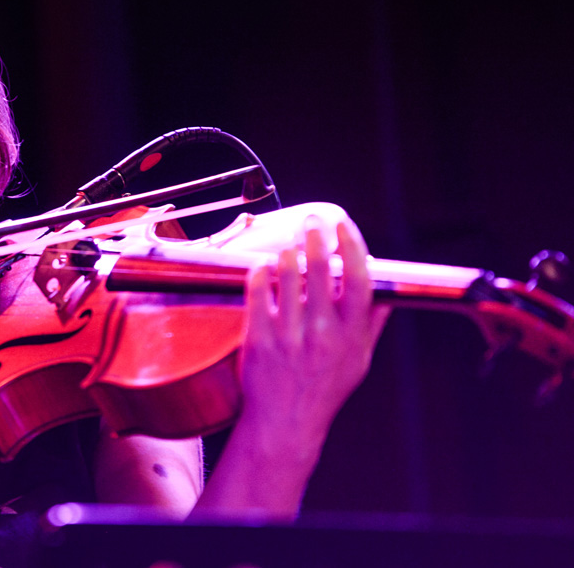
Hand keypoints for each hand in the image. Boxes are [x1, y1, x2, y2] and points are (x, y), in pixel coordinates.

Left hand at [241, 215, 389, 448]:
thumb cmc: (324, 389)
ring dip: (288, 253)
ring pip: (288, 277)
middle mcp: (322, 334)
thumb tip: (386, 293)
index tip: (344, 227)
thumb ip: (371, 325)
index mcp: (351, 335)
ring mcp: (289, 336)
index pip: (357, 281)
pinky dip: (259, 274)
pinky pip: (258, 294)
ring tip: (289, 243)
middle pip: (320, 272)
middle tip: (311, 220)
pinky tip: (262, 265)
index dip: (352, 248)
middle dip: (316, 238)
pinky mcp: (260, 340)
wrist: (286, 423)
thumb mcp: (359, 361)